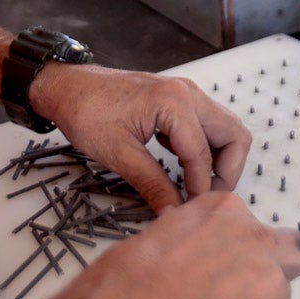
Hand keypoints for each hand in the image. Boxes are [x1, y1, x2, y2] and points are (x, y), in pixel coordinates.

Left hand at [29, 64, 251, 210]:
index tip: (193, 211)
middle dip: (227, 170)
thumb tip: (173, 212)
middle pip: (233, 134)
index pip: (203, 154)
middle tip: (206, 197)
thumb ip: (151, 183)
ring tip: (197, 185)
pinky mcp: (176, 99)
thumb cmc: (86, 112)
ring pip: (224, 128)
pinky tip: (182, 166)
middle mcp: (187, 93)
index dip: (201, 187)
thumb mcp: (118, 153)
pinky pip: (206, 124)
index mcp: (174, 103)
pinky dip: (204, 147)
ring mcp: (184, 93)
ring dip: (220, 158)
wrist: (66, 86)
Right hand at [50, 191, 299, 298]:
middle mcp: (255, 238)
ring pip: (279, 296)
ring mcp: (269, 280)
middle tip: (247, 290)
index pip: (252, 225)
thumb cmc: (127, 279)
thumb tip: (192, 245)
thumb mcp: (159, 233)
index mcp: (224, 210)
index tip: (222, 263)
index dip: (239, 248)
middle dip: (281, 267)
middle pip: (296, 251)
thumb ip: (191, 235)